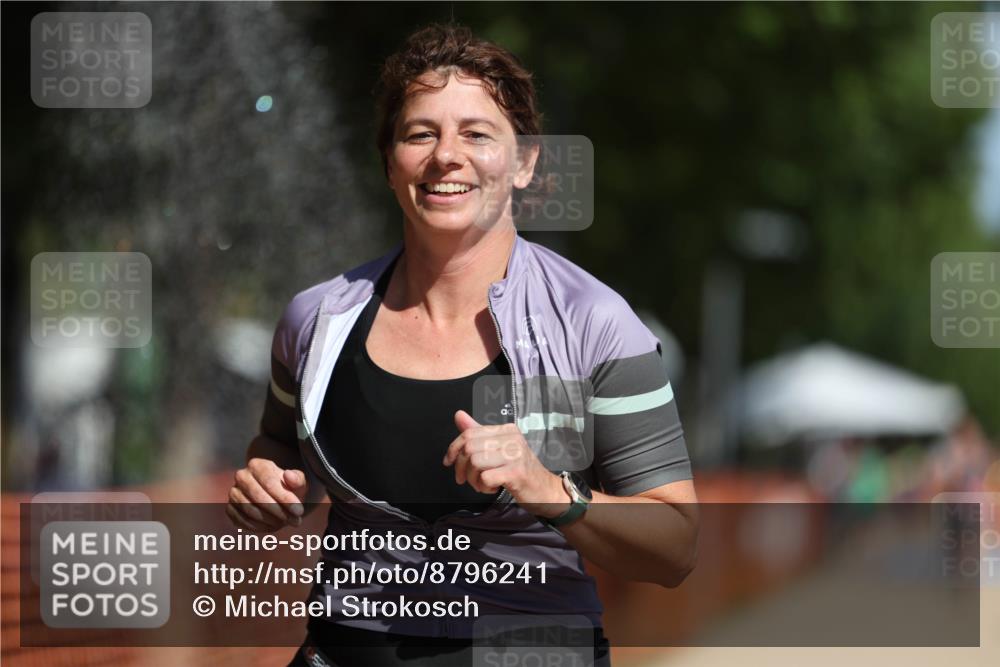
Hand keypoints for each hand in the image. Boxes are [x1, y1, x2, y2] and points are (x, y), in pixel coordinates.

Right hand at [227, 458, 306, 532]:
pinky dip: (259, 526)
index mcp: (257, 465)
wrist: (274, 497)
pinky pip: (242, 521)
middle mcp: (241, 476)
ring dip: (270, 520)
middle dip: (279, 511)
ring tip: (285, 522)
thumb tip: (289, 475)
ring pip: (250, 510)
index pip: (269, 482)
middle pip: (259, 497)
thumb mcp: (297, 483)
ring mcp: (234, 493)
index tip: (299, 511)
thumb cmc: (287, 488)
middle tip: (294, 521)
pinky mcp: (230, 508)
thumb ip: (297, 479)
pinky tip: (272, 526)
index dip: (285, 498)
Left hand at [443, 410, 567, 517]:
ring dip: (473, 479)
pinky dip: (483, 487)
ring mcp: (515, 455)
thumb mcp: (499, 448)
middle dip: (462, 468)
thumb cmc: (519, 470)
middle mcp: (511, 438)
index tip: (449, 462)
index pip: (469, 434)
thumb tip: (458, 415)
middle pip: (469, 448)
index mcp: (506, 430)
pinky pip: (486, 477)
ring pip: (475, 462)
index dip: (453, 449)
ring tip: (483, 484)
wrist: (545, 490)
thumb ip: (478, 432)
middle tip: (467, 479)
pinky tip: (492, 488)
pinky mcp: (516, 473)